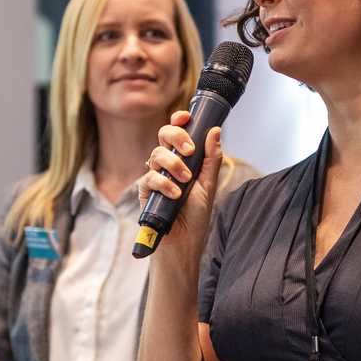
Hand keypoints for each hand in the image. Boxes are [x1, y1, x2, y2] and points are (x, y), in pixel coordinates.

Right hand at [136, 114, 223, 264]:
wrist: (184, 243)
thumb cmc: (196, 216)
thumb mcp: (208, 185)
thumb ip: (211, 159)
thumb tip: (215, 131)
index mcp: (182, 160)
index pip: (176, 133)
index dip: (179, 121)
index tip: (186, 117)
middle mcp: (166, 164)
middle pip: (163, 136)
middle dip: (176, 137)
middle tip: (190, 151)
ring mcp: (154, 176)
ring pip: (156, 154)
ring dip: (173, 165)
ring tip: (185, 182)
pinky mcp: (145, 192)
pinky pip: (149, 177)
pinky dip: (164, 184)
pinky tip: (175, 195)